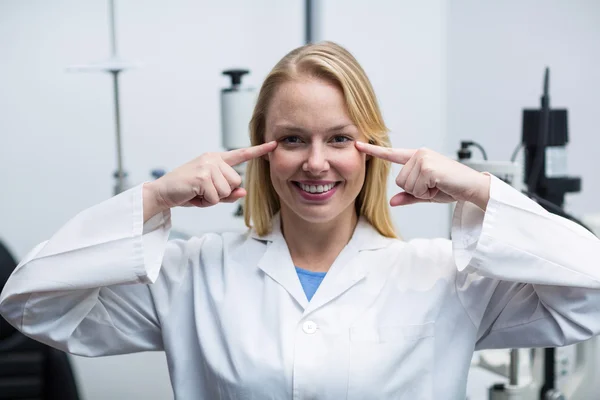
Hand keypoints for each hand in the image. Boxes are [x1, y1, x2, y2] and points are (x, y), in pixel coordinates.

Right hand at [143, 141, 276, 220]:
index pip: (241, 154)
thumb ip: (228, 192)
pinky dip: (206, 202)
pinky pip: (216, 197)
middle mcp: (213, 159)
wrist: (163, 193)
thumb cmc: (187, 192)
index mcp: (216, 159)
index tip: (274, 144)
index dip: (259, 150)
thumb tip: (243, 192)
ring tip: (198, 193)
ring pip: (227, 190)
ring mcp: (208, 166)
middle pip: (236, 182)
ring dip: (213, 198)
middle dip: (222, 193)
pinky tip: (194, 195)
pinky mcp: (202, 176)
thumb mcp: (210, 193)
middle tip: (204, 192)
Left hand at [355, 141, 490, 209]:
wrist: (472, 187)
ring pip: (406, 185)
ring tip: (438, 185)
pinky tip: (440, 186)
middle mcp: (419, 154)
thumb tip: (392, 201)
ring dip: (422, 191)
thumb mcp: (426, 194)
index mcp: (416, 157)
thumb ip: (409, 196)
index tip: (357, 145)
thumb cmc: (451, 187)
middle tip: (434, 186)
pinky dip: (427, 192)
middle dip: (416, 189)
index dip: (373, 151)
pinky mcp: (428, 166)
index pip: (391, 154)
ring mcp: (423, 158)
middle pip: (399, 181)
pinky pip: (416, 188)